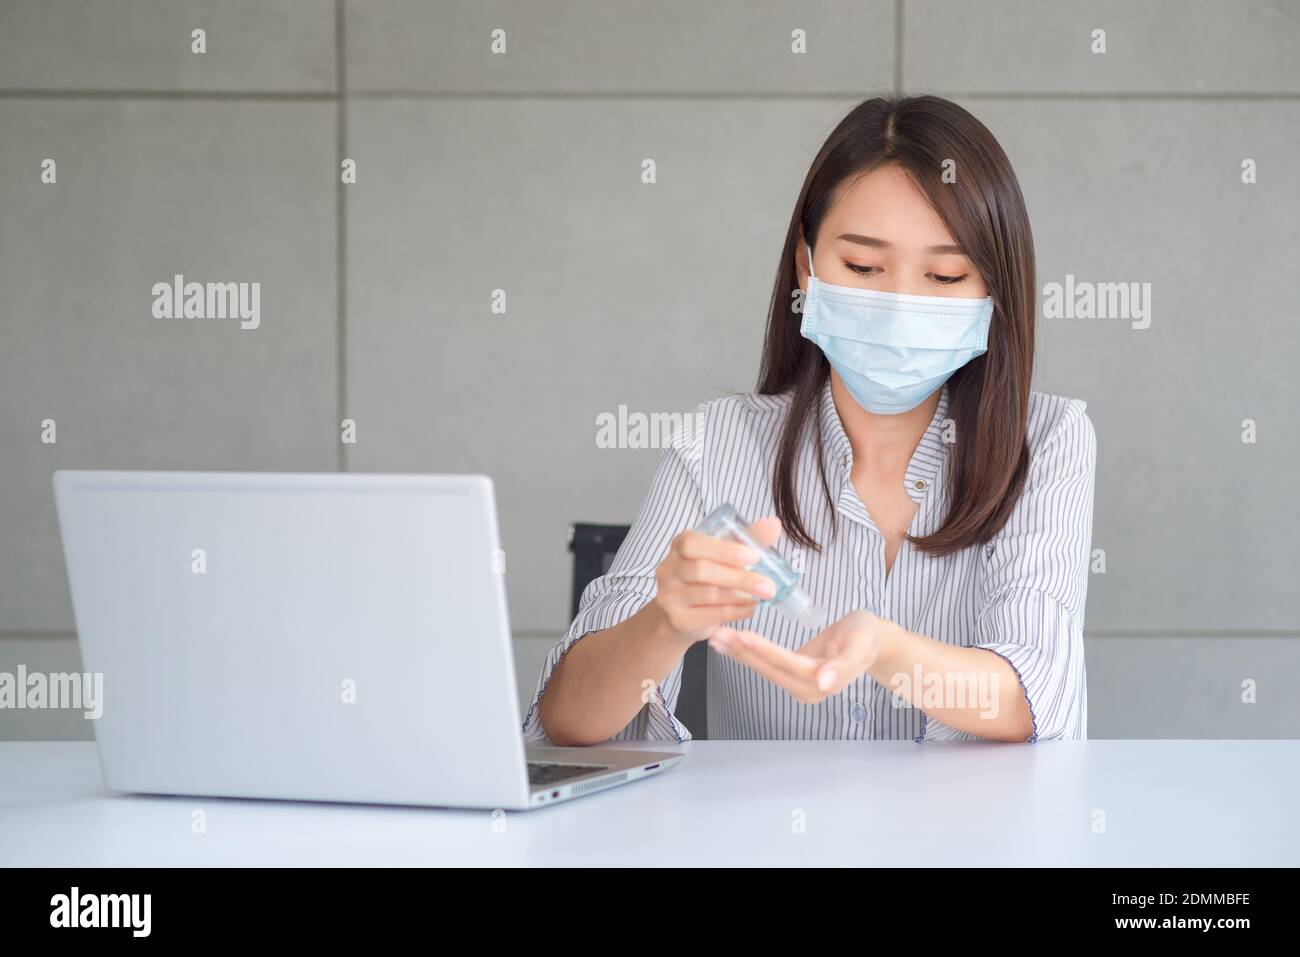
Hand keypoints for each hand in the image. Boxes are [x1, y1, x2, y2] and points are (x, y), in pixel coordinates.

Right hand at [653, 518, 783, 641]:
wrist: (677, 614)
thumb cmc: (705, 577)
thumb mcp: (722, 554)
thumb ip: (746, 539)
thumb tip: (773, 524)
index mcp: (680, 545)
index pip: (693, 543)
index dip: (724, 550)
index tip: (753, 556)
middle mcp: (669, 569)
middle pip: (702, 571)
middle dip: (740, 578)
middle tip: (768, 586)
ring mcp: (670, 596)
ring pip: (709, 595)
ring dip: (741, 596)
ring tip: (761, 596)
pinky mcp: (679, 619)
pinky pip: (711, 615)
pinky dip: (736, 612)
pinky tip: (749, 608)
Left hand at [708, 610, 888, 703]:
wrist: (871, 640)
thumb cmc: (866, 636)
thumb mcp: (860, 645)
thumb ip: (843, 666)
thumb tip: (824, 684)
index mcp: (824, 681)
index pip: (787, 664)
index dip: (764, 651)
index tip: (742, 635)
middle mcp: (808, 689)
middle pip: (770, 669)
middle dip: (743, 652)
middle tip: (717, 634)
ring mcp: (799, 686)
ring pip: (764, 668)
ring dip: (740, 653)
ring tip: (717, 636)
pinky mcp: (791, 677)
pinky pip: (766, 664)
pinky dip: (747, 652)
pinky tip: (730, 641)